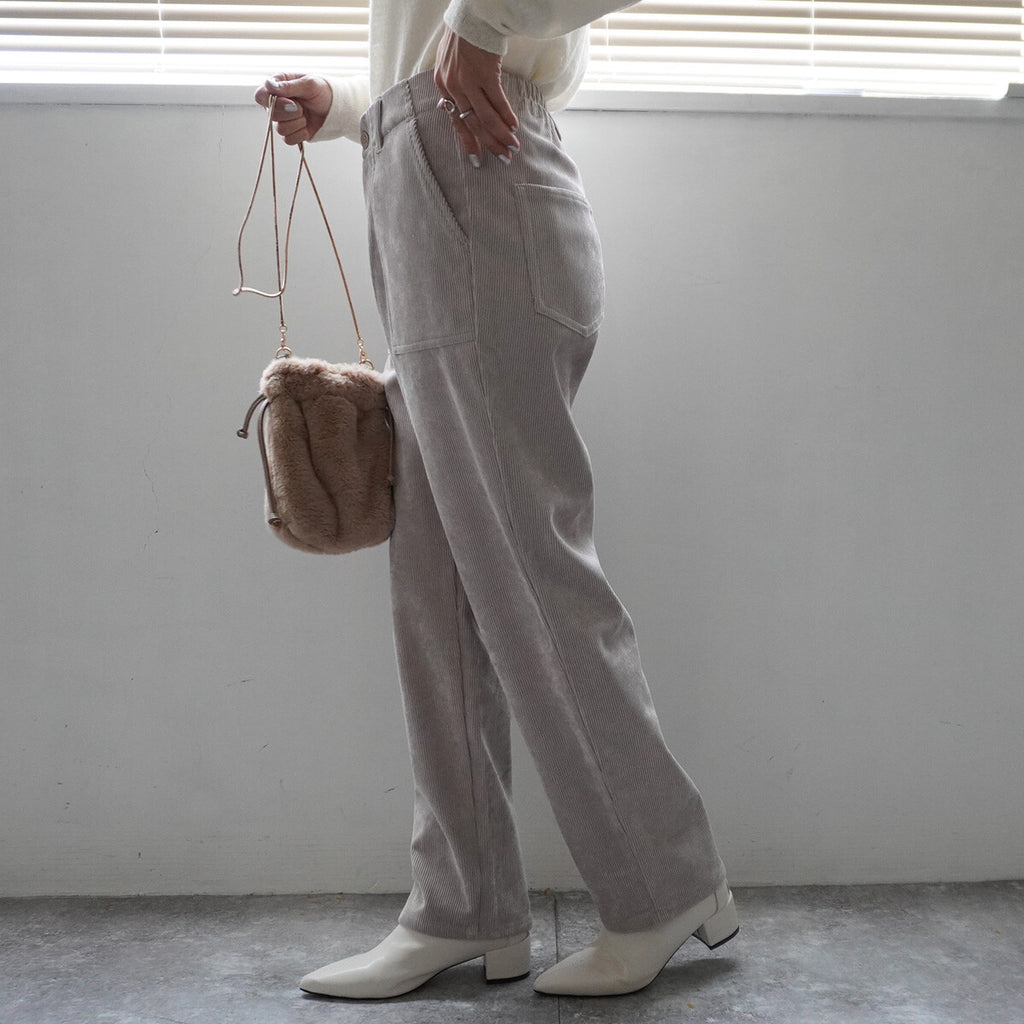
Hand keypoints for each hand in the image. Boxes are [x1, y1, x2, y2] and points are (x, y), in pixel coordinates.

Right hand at [253, 74, 332, 144]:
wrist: (336, 109)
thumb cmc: (323, 91)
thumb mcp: (309, 84)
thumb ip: (289, 86)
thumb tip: (269, 85)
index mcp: (277, 87)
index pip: (261, 96)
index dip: (272, 101)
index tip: (290, 101)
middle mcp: (277, 104)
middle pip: (271, 115)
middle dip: (290, 113)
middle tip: (302, 107)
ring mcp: (283, 120)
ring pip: (280, 129)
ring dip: (297, 123)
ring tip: (306, 115)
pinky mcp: (291, 133)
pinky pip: (289, 140)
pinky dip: (301, 134)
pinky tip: (307, 125)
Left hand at [434, 27, 519, 163]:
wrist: (472, 17)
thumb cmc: (462, 40)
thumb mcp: (447, 65)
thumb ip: (449, 88)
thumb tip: (445, 107)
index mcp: (443, 87)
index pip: (455, 122)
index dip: (468, 142)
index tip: (477, 160)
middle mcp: (453, 87)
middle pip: (472, 124)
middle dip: (489, 144)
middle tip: (502, 158)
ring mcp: (469, 81)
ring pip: (485, 117)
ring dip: (501, 134)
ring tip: (512, 146)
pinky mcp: (485, 74)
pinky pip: (497, 101)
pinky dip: (506, 116)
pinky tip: (514, 126)